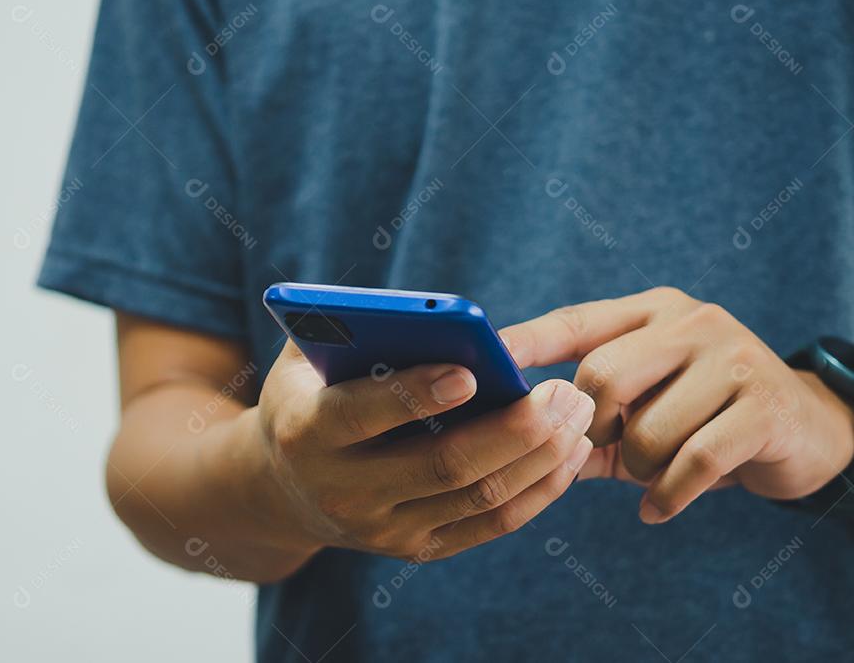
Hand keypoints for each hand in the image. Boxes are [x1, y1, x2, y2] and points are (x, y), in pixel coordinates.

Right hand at [249, 340, 595, 558]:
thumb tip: (425, 311)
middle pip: (443, 466)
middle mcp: (343, 491)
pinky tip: (570, 454)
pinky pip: (491, 524)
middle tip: (564, 391)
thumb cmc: (309, 396)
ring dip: (540, 457)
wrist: (284, 488)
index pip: (363, 415)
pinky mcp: (416, 550)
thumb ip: (350, 328)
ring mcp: (382, 529)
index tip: (471, 372)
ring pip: (478, 497)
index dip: (416, 394)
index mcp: (306, 431)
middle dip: (514, 429)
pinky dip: (539, 490)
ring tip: (578, 414)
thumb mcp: (306, 357)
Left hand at [501, 287, 853, 523]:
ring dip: (637, 466)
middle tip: (606, 446)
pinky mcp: (764, 407)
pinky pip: (693, 460)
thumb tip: (505, 437)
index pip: (574, 321)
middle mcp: (691, 322)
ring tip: (649, 473)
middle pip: (601, 375)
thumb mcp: (641, 411)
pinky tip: (656, 508)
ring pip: (646, 426)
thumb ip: (580, 420)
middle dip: (592, 426)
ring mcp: (733, 359)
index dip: (525, 342)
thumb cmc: (699, 419)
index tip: (481, 361)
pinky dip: (666, 495)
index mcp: (651, 311)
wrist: (803, 430)